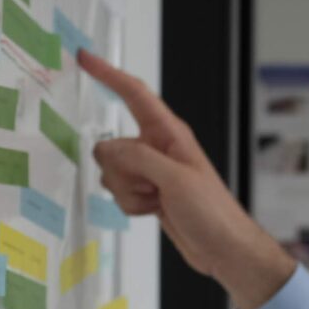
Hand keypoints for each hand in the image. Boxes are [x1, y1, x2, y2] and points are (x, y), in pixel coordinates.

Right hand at [79, 51, 296, 308]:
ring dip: (128, 192)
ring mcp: (151, 171)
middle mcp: (158, 148)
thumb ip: (138, 159)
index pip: (134, 95)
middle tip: (152, 185)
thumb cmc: (212, 211)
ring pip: (112, 172)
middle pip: (112, 145)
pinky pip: (119, 193)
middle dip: (121, 169)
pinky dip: (131, 205)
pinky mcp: (147, 193)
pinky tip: (155, 210)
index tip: (84, 59)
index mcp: (170, 133)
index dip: (108, 75)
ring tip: (158, 200)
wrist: (224, 248)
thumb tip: (106, 149)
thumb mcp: (176, 179)